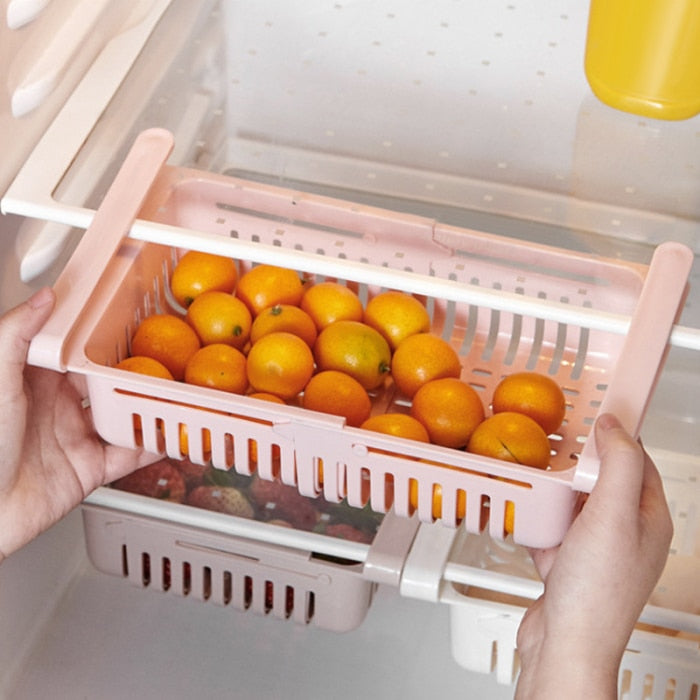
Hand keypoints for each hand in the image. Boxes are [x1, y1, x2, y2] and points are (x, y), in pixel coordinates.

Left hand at [0, 288, 155, 561]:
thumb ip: (16, 336)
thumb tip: (44, 299)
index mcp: (34, 382)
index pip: (76, 351)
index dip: (102, 337)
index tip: (130, 320)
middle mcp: (57, 407)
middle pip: (107, 382)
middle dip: (135, 369)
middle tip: (166, 354)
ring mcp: (75, 438)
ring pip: (123, 416)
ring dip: (149, 406)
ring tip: (176, 391)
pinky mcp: (88, 469)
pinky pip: (129, 455)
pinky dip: (152, 447)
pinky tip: (171, 435)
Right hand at [515, 413, 672, 698]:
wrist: (565, 644)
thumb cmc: (596, 589)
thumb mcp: (613, 513)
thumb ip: (618, 464)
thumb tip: (615, 426)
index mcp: (647, 519)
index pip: (639, 463)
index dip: (618, 437)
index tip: (594, 416)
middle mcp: (624, 533)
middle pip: (601, 482)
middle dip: (577, 465)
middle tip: (555, 445)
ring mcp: (594, 550)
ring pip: (572, 505)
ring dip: (553, 491)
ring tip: (535, 475)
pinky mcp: (566, 565)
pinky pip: (550, 529)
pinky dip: (537, 520)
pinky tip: (523, 514)